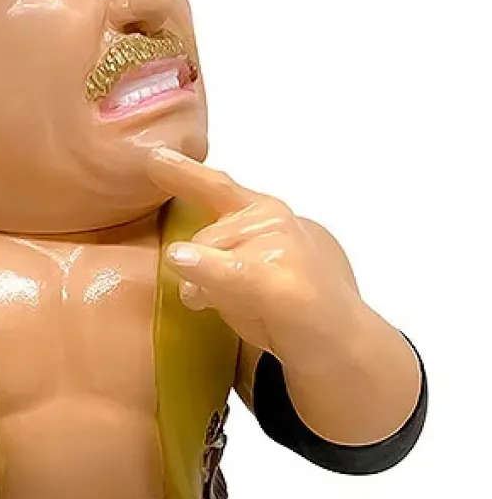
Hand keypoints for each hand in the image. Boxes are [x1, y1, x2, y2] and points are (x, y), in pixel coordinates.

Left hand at [149, 146, 364, 370]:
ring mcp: (282, 247)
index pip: (218, 187)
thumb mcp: (250, 270)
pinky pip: (232, 272)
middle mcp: (275, 220)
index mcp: (267, 213)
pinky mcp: (282, 283)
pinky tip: (181, 260)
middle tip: (233, 300)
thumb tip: (177, 256)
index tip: (153, 157)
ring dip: (212, 289)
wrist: (345, 342)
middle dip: (202, 269)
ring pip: (211, 255)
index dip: (183, 172)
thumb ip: (217, 254)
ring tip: (254, 310)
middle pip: (204, 236)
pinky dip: (205, 267)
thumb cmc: (294, 306)